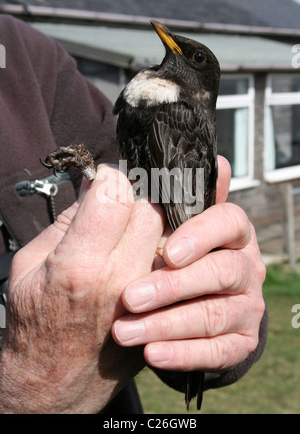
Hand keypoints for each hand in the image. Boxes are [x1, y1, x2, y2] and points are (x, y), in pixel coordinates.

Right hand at [0, 165, 163, 412]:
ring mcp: (148, 296)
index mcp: (79, 264)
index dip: (111, 177)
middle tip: (124, 199)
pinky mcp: (161, 308)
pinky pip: (179, 261)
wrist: (53, 380)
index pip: (115, 195)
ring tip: (138, 220)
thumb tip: (94, 183)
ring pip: (171, 231)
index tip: (105, 179)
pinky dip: (169, 243)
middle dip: (138, 194)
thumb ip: (66, 219)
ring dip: (158, 218)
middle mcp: (120, 277)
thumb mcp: (31, 263)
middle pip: (150, 208)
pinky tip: (153, 242)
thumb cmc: (36, 321)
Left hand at [112, 156, 265, 372]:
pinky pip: (220, 351)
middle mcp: (244, 265)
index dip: (201, 233)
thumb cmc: (157, 260)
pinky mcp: (241, 341)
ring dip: (169, 323)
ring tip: (126, 332)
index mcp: (226, 231)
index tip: (166, 251)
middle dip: (174, 286)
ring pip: (216, 313)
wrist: (171, 310)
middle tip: (130, 298)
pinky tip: (151, 355)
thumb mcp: (149, 229)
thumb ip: (148, 202)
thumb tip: (123, 170)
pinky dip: (185, 354)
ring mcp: (247, 304)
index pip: (228, 220)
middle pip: (222, 270)